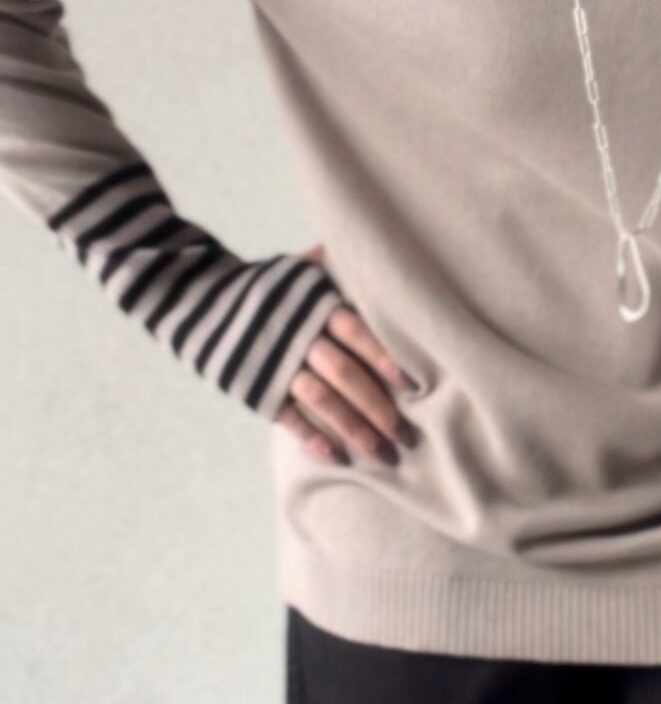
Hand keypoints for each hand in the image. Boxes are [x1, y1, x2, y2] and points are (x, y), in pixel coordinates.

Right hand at [275, 243, 422, 467]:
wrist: (201, 301)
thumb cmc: (268, 288)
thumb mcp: (300, 271)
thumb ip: (336, 266)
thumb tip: (374, 246)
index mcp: (315, 306)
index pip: (358, 332)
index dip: (386, 357)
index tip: (416, 384)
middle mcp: (300, 336)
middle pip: (345, 373)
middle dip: (379, 406)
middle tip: (408, 435)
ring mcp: (278, 365)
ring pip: (322, 400)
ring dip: (355, 430)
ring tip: (383, 454)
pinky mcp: (259, 388)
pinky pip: (289, 417)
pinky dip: (314, 438)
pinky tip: (339, 458)